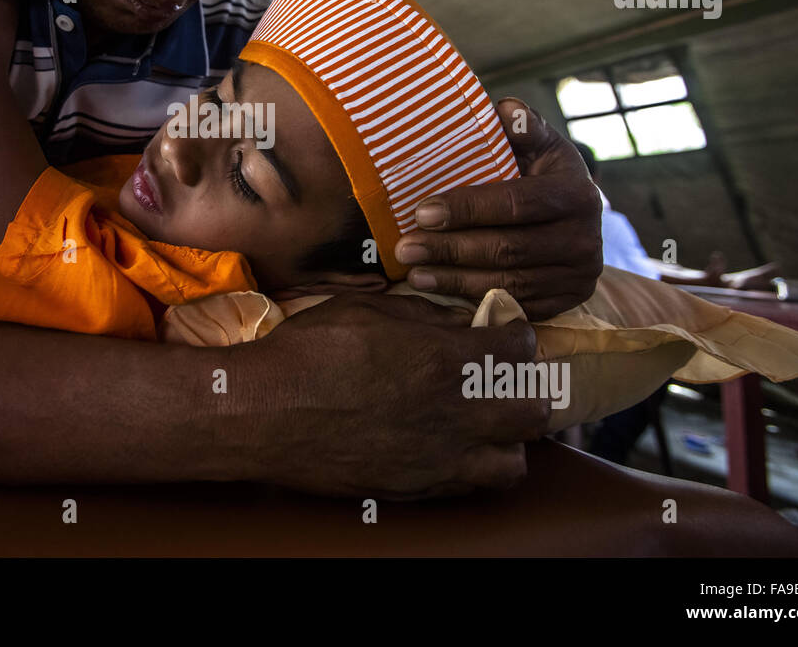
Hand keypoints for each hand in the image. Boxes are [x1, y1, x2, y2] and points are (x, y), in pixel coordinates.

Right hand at [240, 293, 549, 498]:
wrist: (265, 411)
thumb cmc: (308, 351)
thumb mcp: (366, 309)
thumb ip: (422, 315)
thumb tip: (457, 321)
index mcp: (445, 358)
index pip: (521, 347)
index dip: (513, 335)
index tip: (499, 333)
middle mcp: (454, 412)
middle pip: (533, 410)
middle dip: (522, 390)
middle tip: (497, 380)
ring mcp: (438, 457)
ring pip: (513, 461)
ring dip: (504, 440)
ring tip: (481, 423)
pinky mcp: (415, 487)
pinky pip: (469, 486)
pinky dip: (469, 468)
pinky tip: (447, 448)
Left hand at [393, 98, 601, 318]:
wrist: (576, 219)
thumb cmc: (544, 175)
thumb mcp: (540, 146)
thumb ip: (523, 128)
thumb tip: (505, 109)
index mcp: (577, 194)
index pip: (515, 203)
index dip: (466, 209)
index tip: (422, 212)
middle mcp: (585, 239)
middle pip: (507, 248)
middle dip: (450, 249)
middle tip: (406, 246)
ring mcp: (578, 276)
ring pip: (508, 281)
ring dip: (454, 279)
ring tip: (414, 270)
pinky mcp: (566, 302)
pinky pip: (514, 304)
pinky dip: (473, 298)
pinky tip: (439, 288)